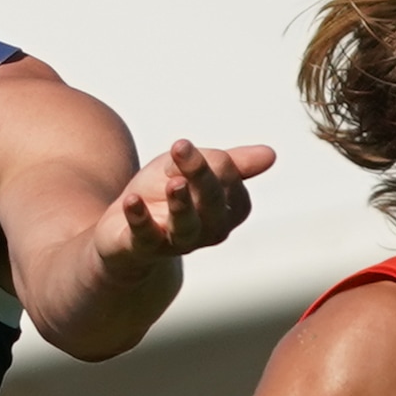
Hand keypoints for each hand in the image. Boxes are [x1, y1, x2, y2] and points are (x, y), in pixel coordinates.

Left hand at [91, 139, 270, 282]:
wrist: (125, 231)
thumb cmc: (165, 195)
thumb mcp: (194, 171)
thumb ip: (229, 164)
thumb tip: (270, 155)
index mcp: (227, 209)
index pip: (229, 181)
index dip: (210, 162)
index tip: (181, 146)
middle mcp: (207, 230)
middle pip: (211, 201)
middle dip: (199, 174)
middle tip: (181, 146)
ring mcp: (175, 242)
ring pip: (185, 226)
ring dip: (181, 204)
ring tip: (174, 182)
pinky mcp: (141, 248)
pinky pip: (144, 237)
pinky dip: (139, 218)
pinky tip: (132, 200)